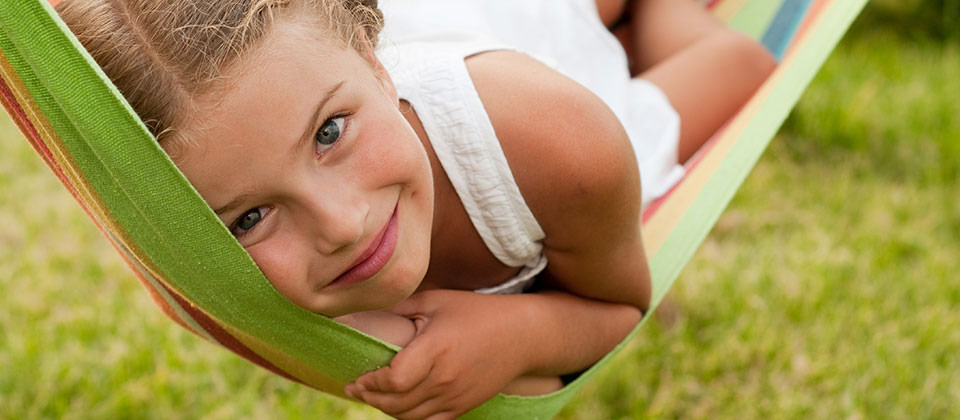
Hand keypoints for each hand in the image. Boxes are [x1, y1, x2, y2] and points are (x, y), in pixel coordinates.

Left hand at [344, 290, 529, 419]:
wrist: (521, 336)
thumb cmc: (477, 312)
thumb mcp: (437, 300)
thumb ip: (401, 307)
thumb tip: (364, 307)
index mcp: (436, 349)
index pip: (394, 380)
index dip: (371, 383)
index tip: (357, 377)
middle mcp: (445, 378)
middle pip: (396, 403)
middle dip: (371, 398)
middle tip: (356, 388)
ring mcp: (455, 397)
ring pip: (409, 417)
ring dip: (386, 410)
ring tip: (374, 397)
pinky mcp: (463, 407)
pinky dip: (409, 418)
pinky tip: (399, 406)